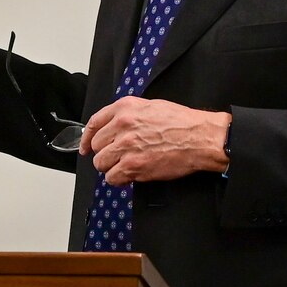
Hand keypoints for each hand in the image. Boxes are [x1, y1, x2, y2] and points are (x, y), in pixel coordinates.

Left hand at [81, 98, 232, 184]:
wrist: (201, 138)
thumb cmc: (182, 123)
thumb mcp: (151, 106)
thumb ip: (128, 115)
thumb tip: (112, 128)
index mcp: (125, 108)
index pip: (93, 123)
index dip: (86, 138)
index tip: (86, 147)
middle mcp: (122, 125)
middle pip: (96, 146)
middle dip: (105, 154)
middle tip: (119, 157)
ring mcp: (126, 146)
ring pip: (101, 163)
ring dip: (112, 167)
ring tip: (127, 166)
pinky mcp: (133, 165)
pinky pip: (112, 178)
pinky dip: (119, 179)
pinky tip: (131, 175)